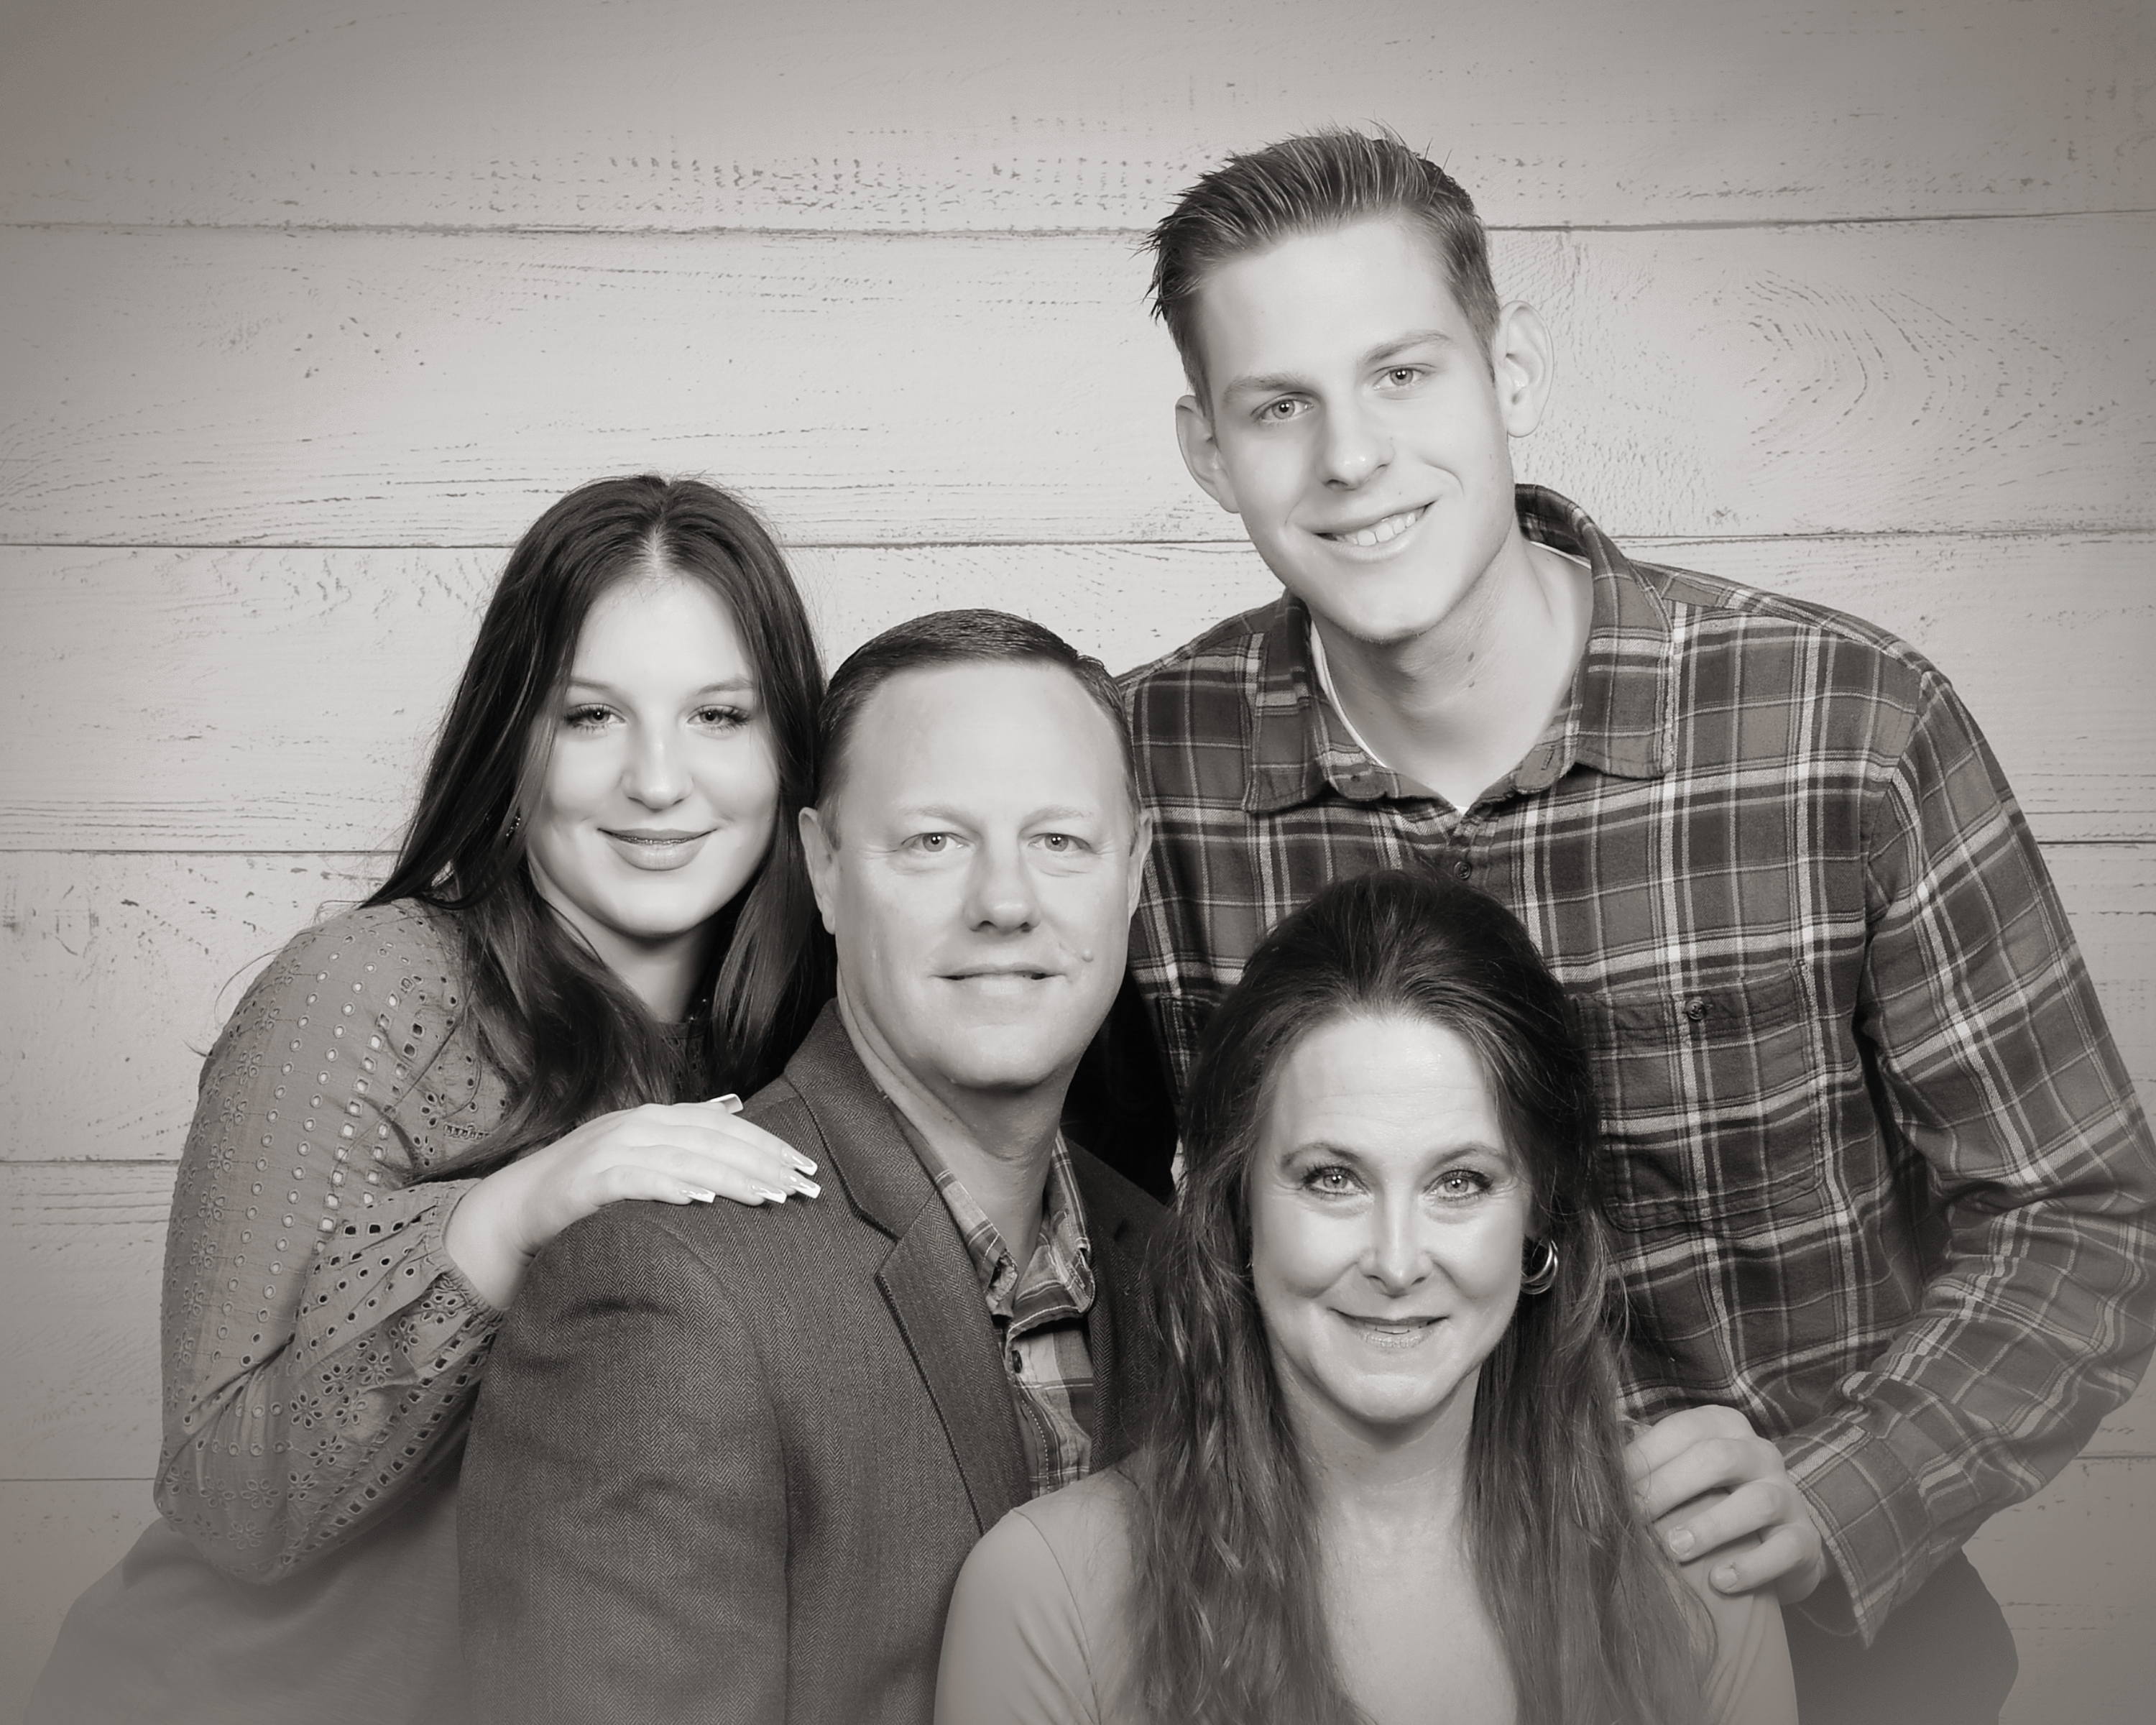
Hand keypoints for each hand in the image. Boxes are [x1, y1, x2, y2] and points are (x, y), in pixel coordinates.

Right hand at [445, 1095, 819, 1306]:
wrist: (518, 1207)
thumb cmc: (587, 1182)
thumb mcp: (640, 1147)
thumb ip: (685, 1128)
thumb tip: (733, 1106)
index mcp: (655, 1117)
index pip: (725, 1127)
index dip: (768, 1145)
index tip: (806, 1168)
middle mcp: (637, 1126)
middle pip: (713, 1141)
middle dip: (763, 1164)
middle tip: (802, 1188)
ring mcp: (611, 1149)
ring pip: (684, 1160)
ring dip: (730, 1178)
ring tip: (769, 1197)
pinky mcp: (589, 1180)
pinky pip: (637, 1181)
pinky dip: (670, 1187)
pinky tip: (702, 1200)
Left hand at [1625, 1404, 1829, 1603]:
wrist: (1777, 1542)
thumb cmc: (1711, 1501)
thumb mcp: (1683, 1475)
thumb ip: (1647, 1463)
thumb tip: (1587, 1459)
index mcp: (1725, 1428)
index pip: (1683, 1430)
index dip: (1645, 1455)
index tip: (1612, 1485)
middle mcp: (1761, 1454)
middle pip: (1718, 1458)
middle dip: (1672, 1486)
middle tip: (1637, 1517)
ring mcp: (1789, 1496)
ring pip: (1757, 1501)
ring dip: (1711, 1525)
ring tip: (1674, 1548)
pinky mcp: (1805, 1540)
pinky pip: (1784, 1548)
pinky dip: (1752, 1566)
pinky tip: (1719, 1581)